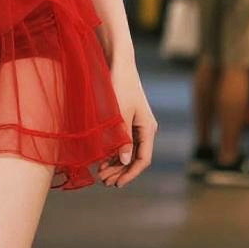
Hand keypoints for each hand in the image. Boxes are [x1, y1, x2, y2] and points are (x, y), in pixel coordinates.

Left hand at [96, 56, 156, 188]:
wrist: (119, 63)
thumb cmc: (119, 86)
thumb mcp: (119, 114)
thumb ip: (122, 138)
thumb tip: (124, 160)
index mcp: (148, 128)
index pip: (143, 159)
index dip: (130, 174)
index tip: (117, 184)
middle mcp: (145, 128)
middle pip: (136, 157)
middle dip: (121, 171)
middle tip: (104, 181)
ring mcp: (137, 124)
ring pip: (129, 151)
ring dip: (116, 163)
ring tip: (101, 174)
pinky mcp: (128, 119)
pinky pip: (124, 141)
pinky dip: (114, 151)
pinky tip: (102, 159)